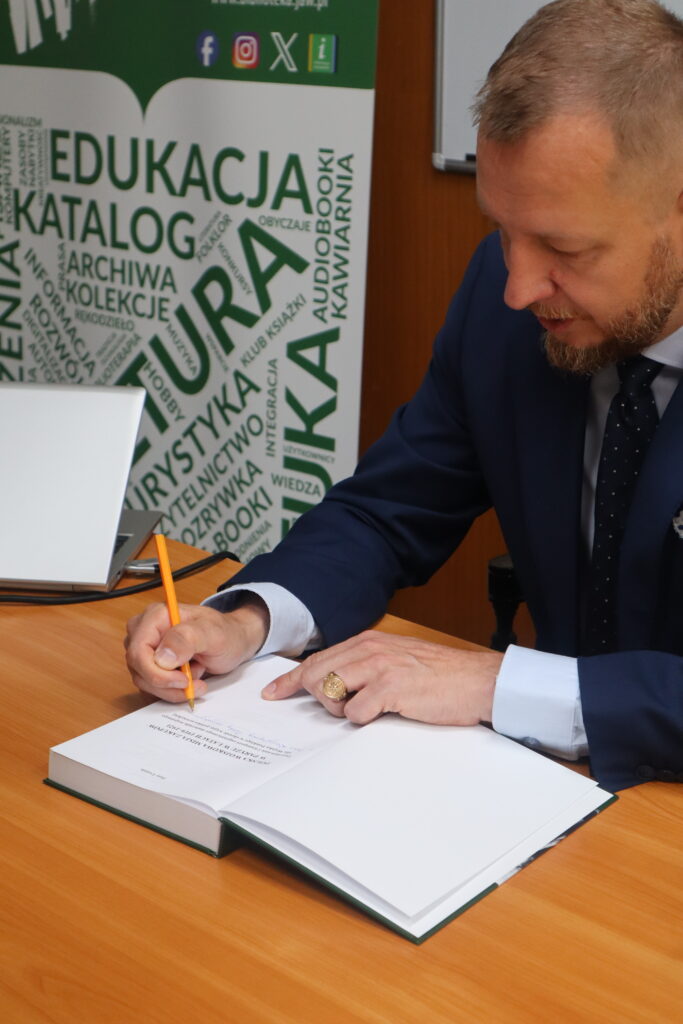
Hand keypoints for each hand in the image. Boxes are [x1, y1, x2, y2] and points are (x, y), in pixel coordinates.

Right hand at [124, 599, 268, 702]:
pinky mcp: (149, 664)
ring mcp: (145, 648)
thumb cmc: (226, 633)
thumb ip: (188, 639)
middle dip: (168, 682)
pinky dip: (172, 690)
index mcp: (156, 616)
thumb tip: (161, 657)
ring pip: (144, 681)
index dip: (157, 673)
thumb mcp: (214, 633)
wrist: (234, 641)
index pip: (138, 651)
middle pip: (139, 668)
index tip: (184, 680)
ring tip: (198, 672)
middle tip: (196, 681)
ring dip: (173, 686)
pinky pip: (151, 686)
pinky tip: (191, 678)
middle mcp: (145, 630)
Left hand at [262, 630, 501, 725]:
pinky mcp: (391, 689)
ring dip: (337, 708)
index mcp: (369, 642)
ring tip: (367, 710)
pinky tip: (381, 715)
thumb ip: (368, 666)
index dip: (291, 678)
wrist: (478, 680)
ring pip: (328, 690)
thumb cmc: (441, 675)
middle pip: (315, 673)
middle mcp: (370, 650)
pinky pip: (354, 712)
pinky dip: (361, 719)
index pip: (319, 659)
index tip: (273, 693)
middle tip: (322, 712)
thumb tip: (336, 684)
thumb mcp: (399, 659)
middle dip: (308, 695)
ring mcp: (379, 668)